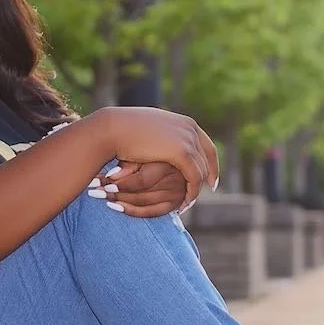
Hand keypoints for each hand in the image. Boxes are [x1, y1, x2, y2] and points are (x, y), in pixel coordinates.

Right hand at [91, 107, 218, 209]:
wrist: (113, 128)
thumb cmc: (124, 130)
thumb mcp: (149, 132)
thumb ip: (163, 138)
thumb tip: (166, 145)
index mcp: (185, 122)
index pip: (206, 145)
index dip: (210, 162)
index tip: (210, 177)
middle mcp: (190, 128)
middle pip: (208, 157)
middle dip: (208, 175)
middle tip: (205, 190)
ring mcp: (188, 138)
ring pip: (202, 169)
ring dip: (197, 187)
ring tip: (189, 201)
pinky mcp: (181, 152)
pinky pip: (194, 177)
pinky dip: (191, 192)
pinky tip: (185, 203)